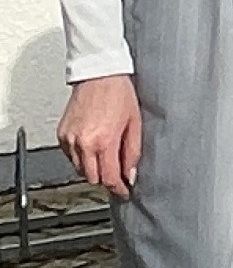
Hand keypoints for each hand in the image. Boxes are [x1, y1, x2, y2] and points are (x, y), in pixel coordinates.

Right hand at [59, 75, 141, 198]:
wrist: (100, 76)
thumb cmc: (119, 94)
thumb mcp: (135, 124)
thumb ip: (132, 153)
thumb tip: (130, 174)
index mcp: (103, 141)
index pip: (108, 177)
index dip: (118, 188)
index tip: (124, 191)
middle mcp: (83, 142)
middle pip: (92, 178)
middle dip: (106, 179)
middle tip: (118, 175)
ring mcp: (69, 139)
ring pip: (80, 169)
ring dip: (94, 169)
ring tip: (107, 157)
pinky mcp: (62, 134)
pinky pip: (71, 157)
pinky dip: (82, 158)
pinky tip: (94, 148)